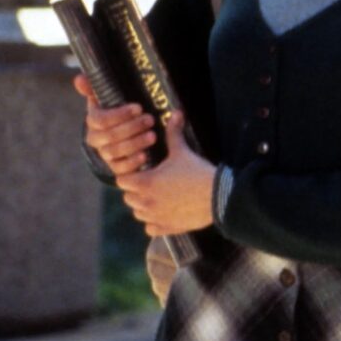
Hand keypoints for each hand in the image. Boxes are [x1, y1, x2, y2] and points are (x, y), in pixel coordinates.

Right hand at [74, 74, 155, 176]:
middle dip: (131, 128)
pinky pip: (119, 169)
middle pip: (109, 136)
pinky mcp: (115, 167)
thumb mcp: (108, 97)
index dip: (119, 114)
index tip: (138, 108)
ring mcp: (104, 154)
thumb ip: (93, 87)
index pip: (100, 120)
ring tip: (152, 136)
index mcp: (93, 120)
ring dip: (134, 144)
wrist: (123, 132)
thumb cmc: (117, 111)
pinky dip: (131, 163)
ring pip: (114, 152)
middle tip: (150, 120)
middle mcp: (96, 138)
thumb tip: (79, 79)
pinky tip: (144, 155)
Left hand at [117, 112, 217, 236]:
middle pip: (127, 198)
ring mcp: (155, 217)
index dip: (130, 175)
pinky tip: (164, 214)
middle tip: (150, 184)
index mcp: (145, 182)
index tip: (141, 171)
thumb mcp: (183, 151)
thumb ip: (174, 132)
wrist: (218, 196)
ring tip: (157, 199)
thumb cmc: (197, 172)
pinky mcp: (167, 228)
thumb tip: (175, 112)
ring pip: (138, 214)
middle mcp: (145, 202)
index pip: (122, 180)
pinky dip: (154, 223)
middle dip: (135, 191)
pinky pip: (150, 229)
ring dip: (143, 207)